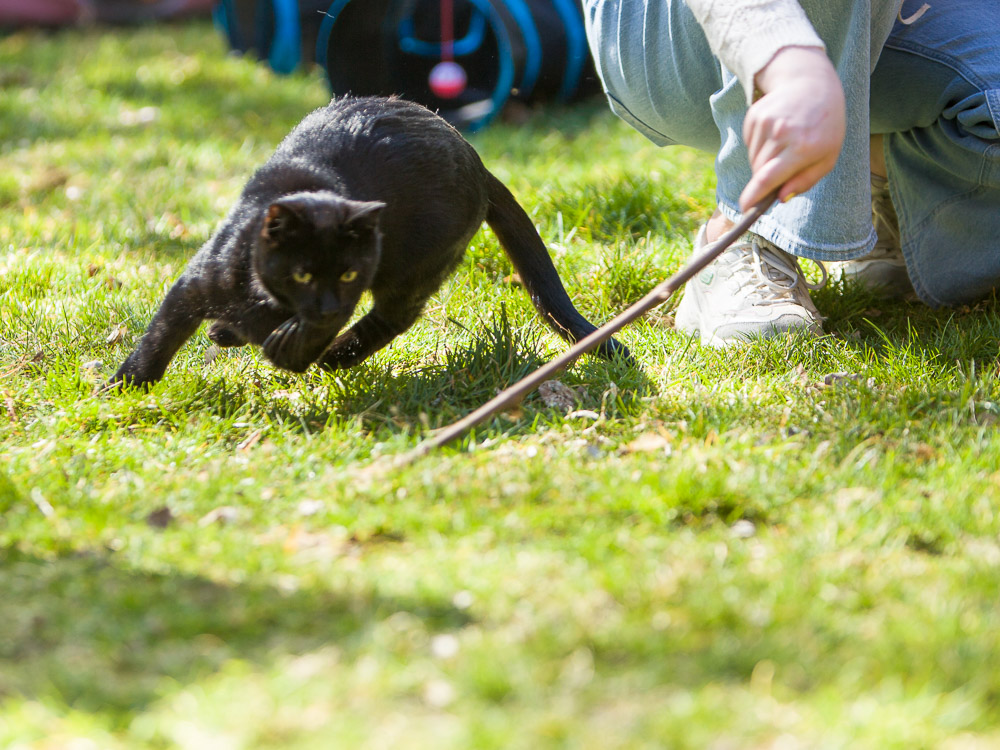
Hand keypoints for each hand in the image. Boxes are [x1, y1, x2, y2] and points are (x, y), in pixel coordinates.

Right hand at [739, 46, 845, 211]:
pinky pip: (750, 144)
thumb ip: (805, 181)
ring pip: (753, 158)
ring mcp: (766, 122)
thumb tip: (780, 198)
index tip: (744, 207)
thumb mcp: (828, 157)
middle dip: (766, 177)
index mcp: (803, 147)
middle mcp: (782, 133)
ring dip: (764, 161)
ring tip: (784, 145)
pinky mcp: (755, 115)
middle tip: (784, 167)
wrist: (813, 84)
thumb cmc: (824, 127)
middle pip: (759, 171)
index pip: (768, 177)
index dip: (753, 196)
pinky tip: (776, 132)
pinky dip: (760, 145)